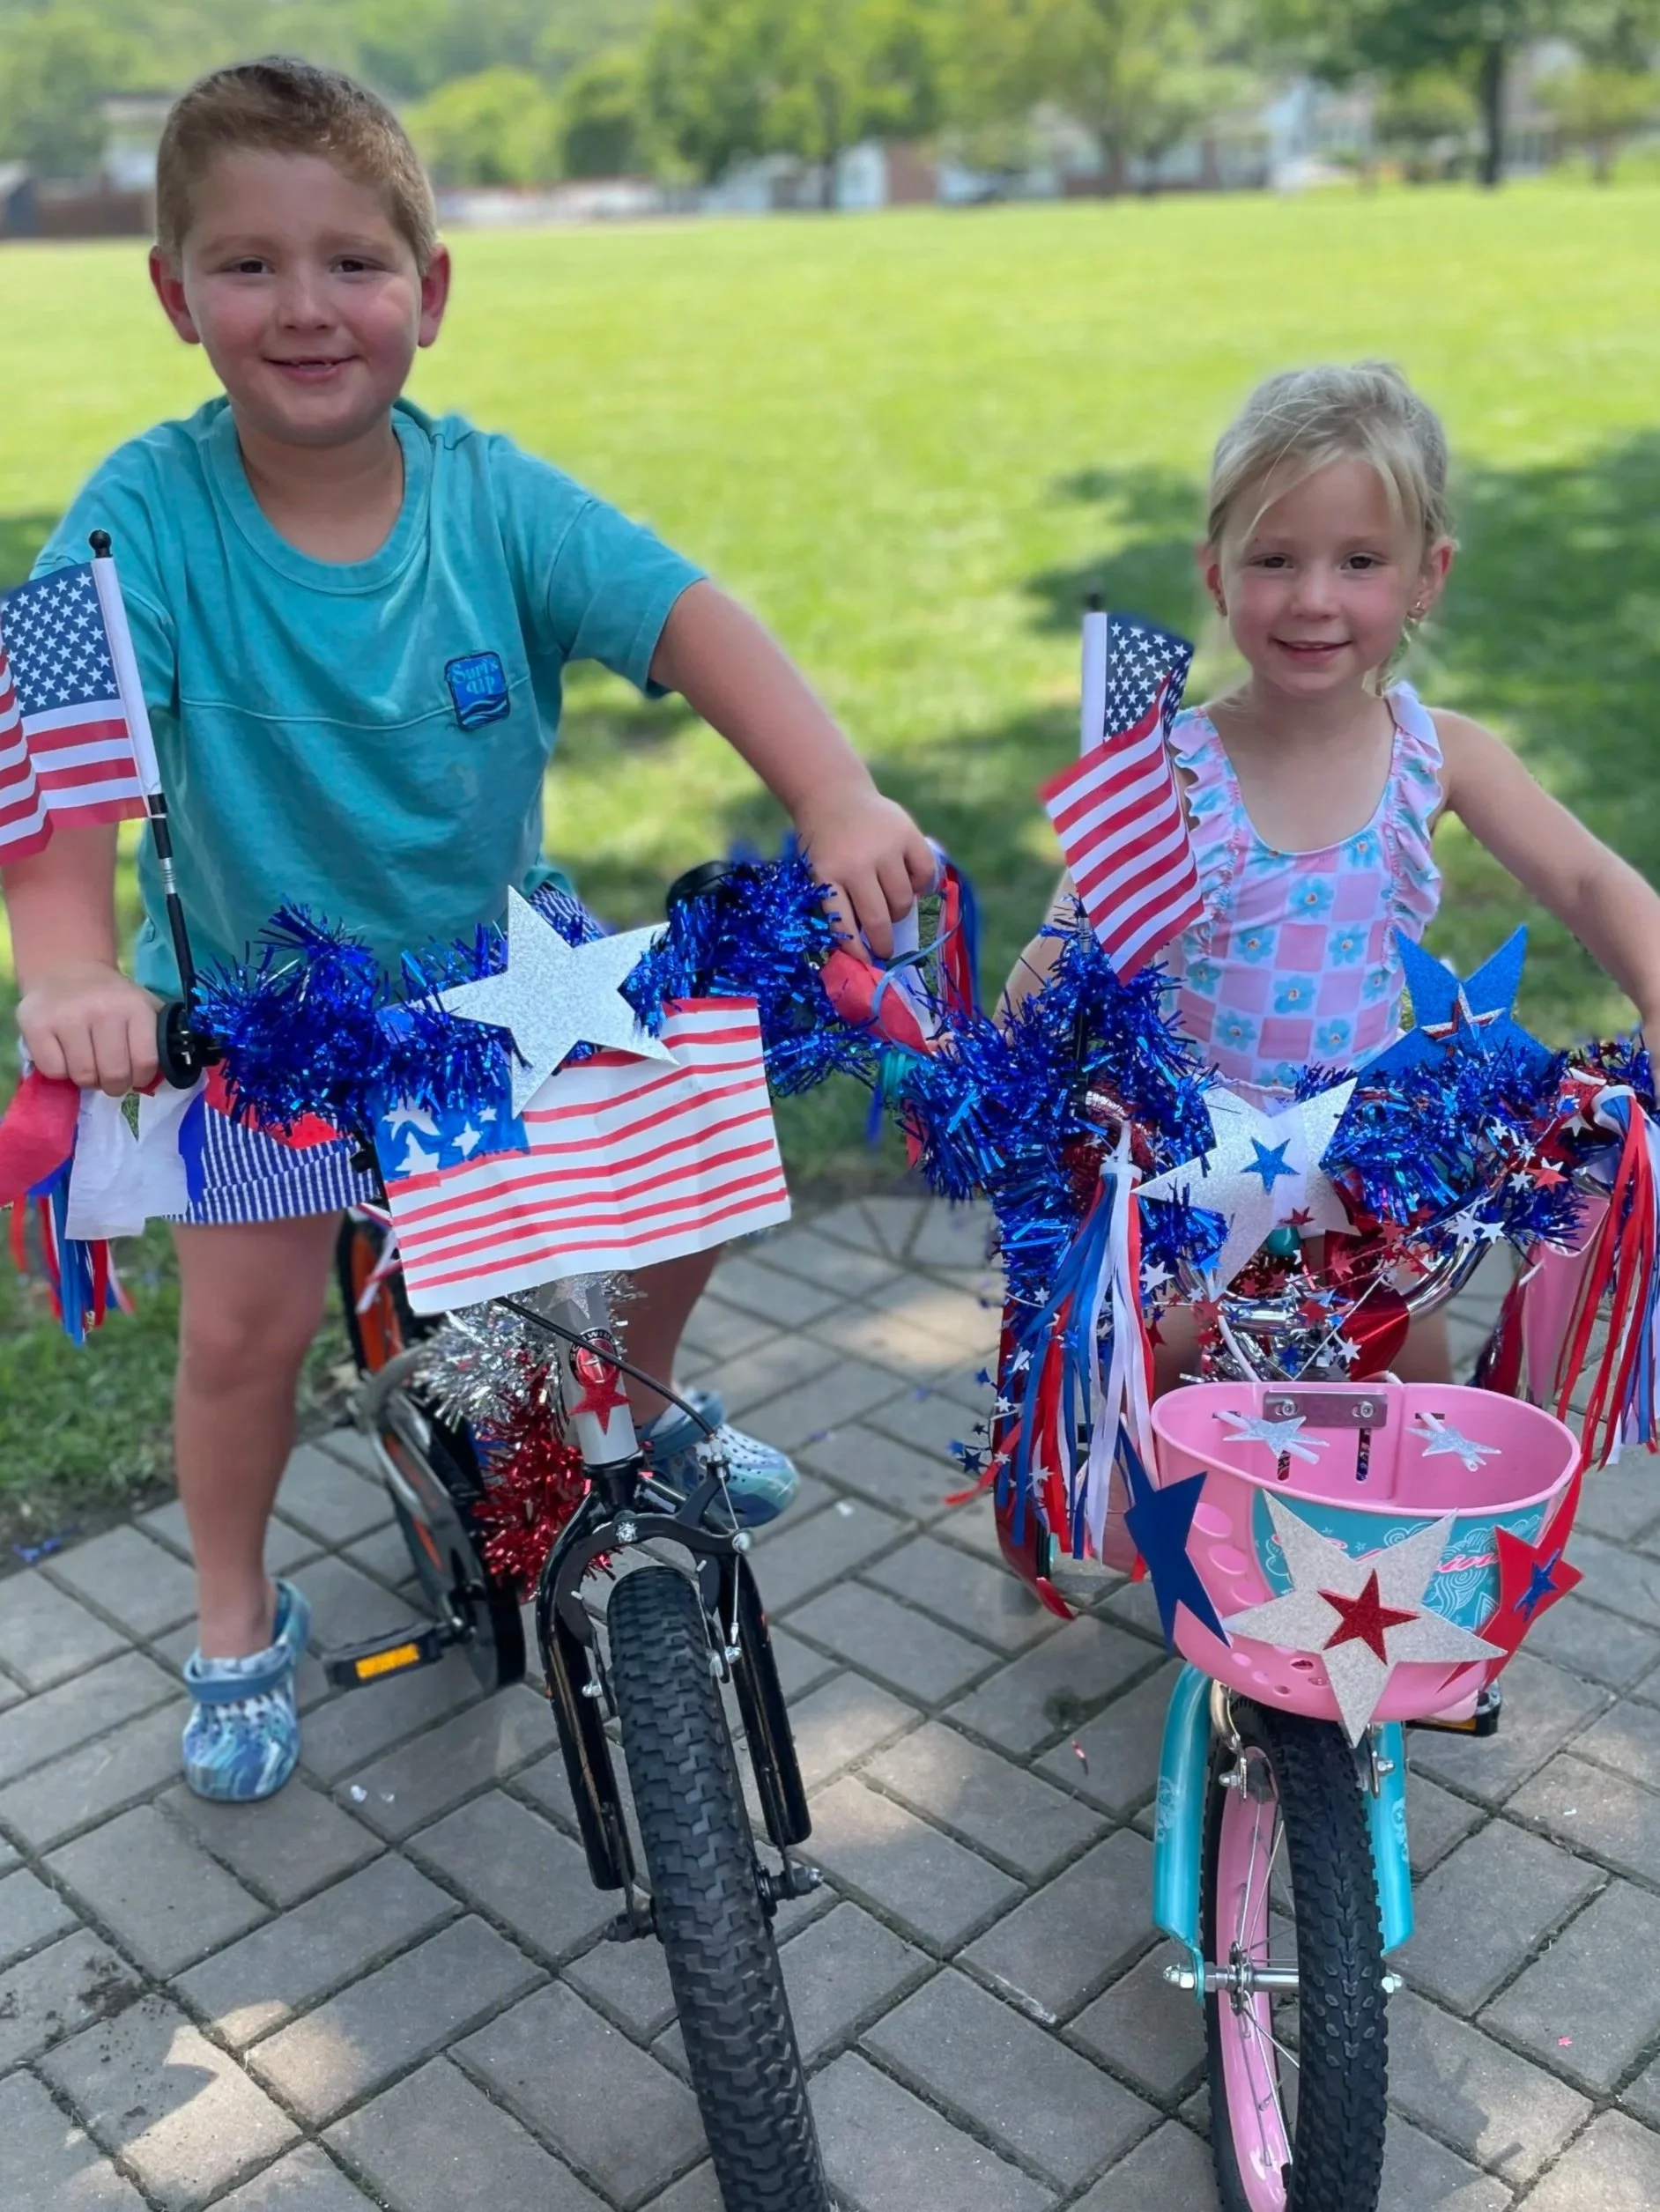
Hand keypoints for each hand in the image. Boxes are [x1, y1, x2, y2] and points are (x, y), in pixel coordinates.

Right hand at [16, 963, 160, 1096]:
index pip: (145, 1063)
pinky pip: (54, 1071)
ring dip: (87, 1078)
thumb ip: (159, 1038)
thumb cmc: (111, 998)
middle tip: (109, 1074)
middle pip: (113, 1075)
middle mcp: (102, 1010)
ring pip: (83, 1076)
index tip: (134, 1074)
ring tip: (87, 1061)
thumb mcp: (144, 1007)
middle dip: (114, 1084)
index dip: (140, 1077)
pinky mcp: (36, 1025)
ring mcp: (67, 1017)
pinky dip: (60, 1072)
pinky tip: (64, 1054)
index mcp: (134, 1008)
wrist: (67, 969)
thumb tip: (171, 1072)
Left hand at [795, 787, 935, 960]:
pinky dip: (920, 885)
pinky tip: (909, 884)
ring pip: (903, 899)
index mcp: (828, 874)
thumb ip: (837, 900)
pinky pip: (924, 873)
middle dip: (883, 941)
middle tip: (885, 949)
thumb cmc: (824, 843)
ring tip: (892, 908)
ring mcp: (885, 847)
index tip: (866, 962)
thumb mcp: (818, 871)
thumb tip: (863, 944)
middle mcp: (858, 862)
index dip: (857, 949)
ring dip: (899, 911)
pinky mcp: (908, 834)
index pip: (844, 924)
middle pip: (878, 917)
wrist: (833, 795)